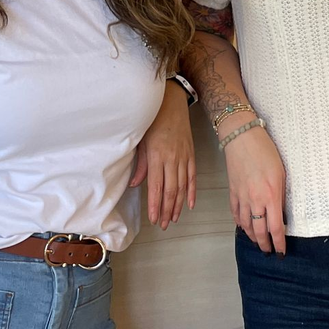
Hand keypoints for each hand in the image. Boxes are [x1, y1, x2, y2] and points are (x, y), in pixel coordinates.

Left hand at [130, 82, 196, 229]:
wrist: (171, 103)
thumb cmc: (152, 121)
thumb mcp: (141, 141)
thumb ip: (140, 165)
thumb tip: (136, 185)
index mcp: (157, 156)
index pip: (157, 187)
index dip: (156, 205)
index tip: (154, 219)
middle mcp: (172, 159)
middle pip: (171, 191)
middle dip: (167, 210)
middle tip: (164, 225)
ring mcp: (183, 157)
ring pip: (182, 187)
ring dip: (178, 205)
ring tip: (174, 219)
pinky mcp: (191, 155)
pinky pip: (192, 177)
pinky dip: (192, 192)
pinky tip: (190, 204)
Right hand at [223, 115, 286, 254]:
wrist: (241, 137)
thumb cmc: (265, 151)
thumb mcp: (281, 173)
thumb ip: (280, 195)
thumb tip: (280, 212)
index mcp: (270, 196)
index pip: (276, 228)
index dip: (279, 243)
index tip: (281, 252)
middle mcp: (255, 200)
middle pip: (259, 231)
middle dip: (264, 244)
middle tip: (268, 251)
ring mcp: (241, 197)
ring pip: (245, 225)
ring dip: (252, 236)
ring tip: (257, 241)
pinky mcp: (232, 191)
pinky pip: (235, 213)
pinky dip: (239, 223)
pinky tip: (243, 226)